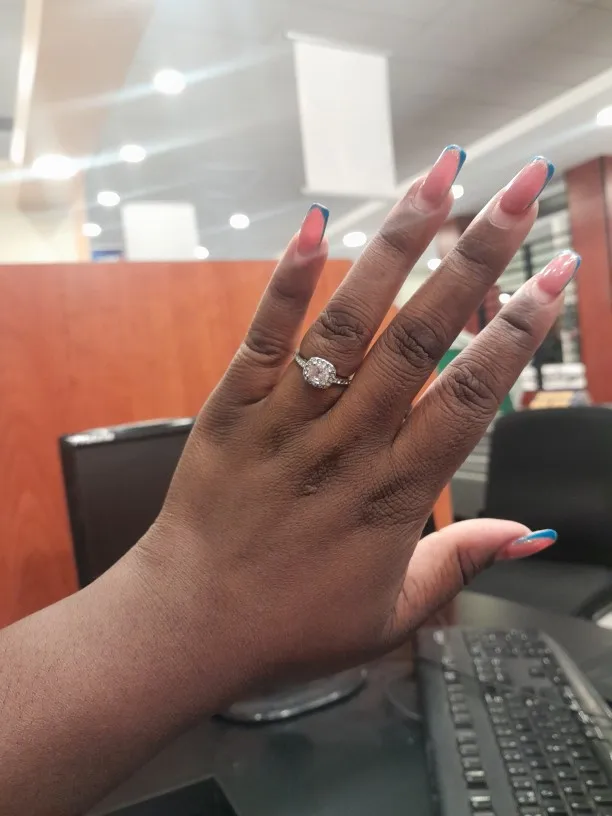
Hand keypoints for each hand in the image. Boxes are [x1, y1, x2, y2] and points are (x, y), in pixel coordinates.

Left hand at [140, 148, 572, 699]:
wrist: (190, 623)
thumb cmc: (291, 624)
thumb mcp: (393, 614)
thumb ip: (462, 563)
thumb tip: (529, 535)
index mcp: (396, 493)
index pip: (472, 396)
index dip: (519, 332)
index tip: (554, 276)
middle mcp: (349, 444)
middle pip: (424, 337)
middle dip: (478, 258)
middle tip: (520, 192)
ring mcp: (288, 419)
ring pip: (353, 321)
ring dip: (399, 246)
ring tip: (440, 178)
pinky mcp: (233, 406)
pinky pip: (265, 337)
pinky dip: (288, 282)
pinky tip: (315, 225)